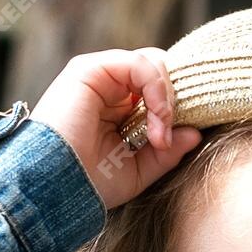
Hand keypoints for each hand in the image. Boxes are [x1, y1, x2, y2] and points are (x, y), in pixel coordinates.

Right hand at [32, 47, 200, 211]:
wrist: (56, 187)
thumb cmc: (89, 184)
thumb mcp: (138, 170)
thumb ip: (166, 152)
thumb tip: (195, 133)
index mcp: (117, 111)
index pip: (157, 92)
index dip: (173, 109)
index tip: (176, 140)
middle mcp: (108, 90)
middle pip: (159, 74)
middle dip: (172, 103)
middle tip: (166, 138)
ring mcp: (99, 77)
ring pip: (153, 64)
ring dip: (166, 100)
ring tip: (159, 133)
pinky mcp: (90, 69)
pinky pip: (140, 64)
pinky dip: (156, 89)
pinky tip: (155, 119)